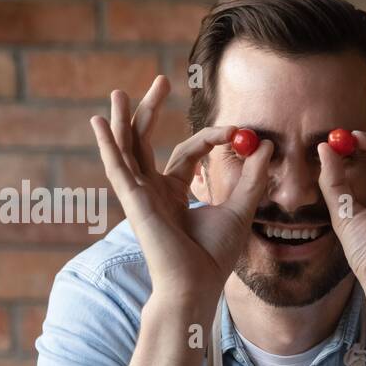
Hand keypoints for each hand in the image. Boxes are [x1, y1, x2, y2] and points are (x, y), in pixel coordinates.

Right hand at [89, 76, 273, 309]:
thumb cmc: (213, 257)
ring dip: (122, 119)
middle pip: (148, 141)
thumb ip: (252, 178)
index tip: (236, 130)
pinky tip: (99, 122)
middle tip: (161, 80)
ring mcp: (140, 195)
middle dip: (152, 110)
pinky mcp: (133, 201)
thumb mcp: (239, 209)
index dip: (210, 137)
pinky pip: (117, 167)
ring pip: (127, 149)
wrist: (197, 285)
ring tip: (117, 91)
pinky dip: (107, 144)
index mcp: (174, 193)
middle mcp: (153, 190)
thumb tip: (266, 145)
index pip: (188, 151)